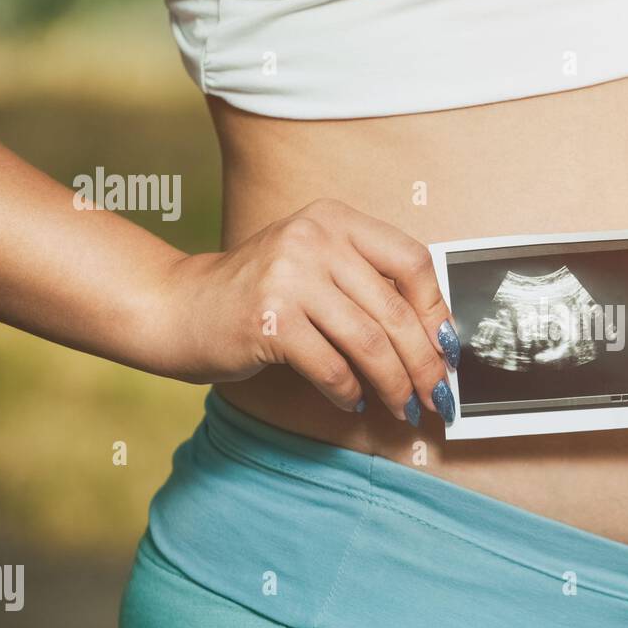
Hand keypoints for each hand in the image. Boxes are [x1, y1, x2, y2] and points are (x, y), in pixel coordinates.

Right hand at [159, 198, 460, 424]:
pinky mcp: (269, 320)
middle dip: (424, 364)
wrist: (179, 306)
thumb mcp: (316, 266)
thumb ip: (368, 285)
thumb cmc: (261, 294)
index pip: (412, 261)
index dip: (438, 310)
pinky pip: (331, 367)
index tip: (448, 349)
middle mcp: (314, 239)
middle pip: (395, 311)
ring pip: (369, 343)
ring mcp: (289, 276)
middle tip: (437, 396)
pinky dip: (348, 391)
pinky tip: (352, 401)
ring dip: (394, 385)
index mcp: (336, 219)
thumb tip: (438, 338)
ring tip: (403, 407)